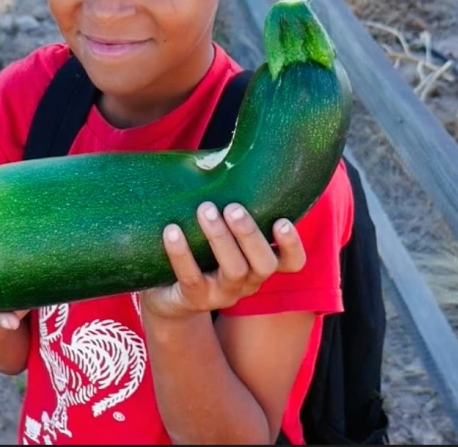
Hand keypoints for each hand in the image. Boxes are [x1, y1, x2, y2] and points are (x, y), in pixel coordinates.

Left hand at [140, 202, 305, 320]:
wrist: (166, 295)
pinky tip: (172, 231)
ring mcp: (222, 294)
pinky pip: (191, 278)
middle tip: (233, 207)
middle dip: (250, 234)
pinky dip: (182, 253)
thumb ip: (228, 204)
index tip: (282, 220)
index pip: (291, 262)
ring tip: (205, 209)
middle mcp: (248, 282)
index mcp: (259, 263)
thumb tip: (226, 157)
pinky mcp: (194, 299)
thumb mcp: (220, 232)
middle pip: (263, 265)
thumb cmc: (198, 251)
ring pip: (234, 271)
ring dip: (220, 238)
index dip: (292, 245)